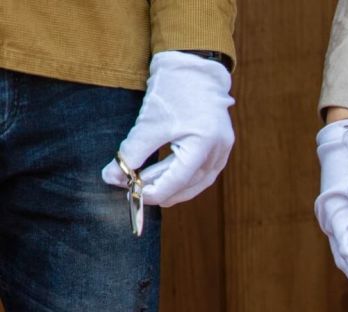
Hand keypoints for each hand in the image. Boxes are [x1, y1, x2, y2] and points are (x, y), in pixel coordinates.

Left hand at [102, 51, 234, 206]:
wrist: (194, 66)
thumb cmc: (173, 90)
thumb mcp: (148, 123)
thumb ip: (130, 153)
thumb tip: (111, 177)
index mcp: (204, 144)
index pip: (177, 181)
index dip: (152, 192)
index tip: (130, 194)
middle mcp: (218, 151)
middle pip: (188, 185)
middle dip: (160, 191)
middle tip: (134, 191)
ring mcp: (222, 151)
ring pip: (197, 183)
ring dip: (172, 187)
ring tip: (148, 187)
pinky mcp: (219, 148)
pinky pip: (202, 173)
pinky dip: (183, 179)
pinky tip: (165, 178)